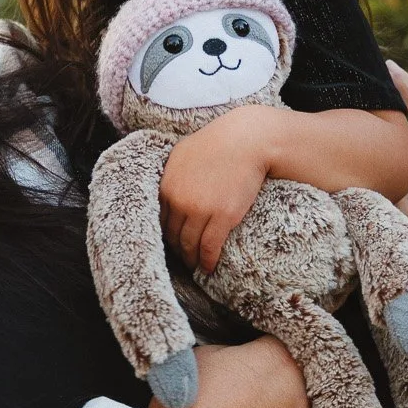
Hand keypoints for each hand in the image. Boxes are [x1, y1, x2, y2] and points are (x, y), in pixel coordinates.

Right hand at [152, 337, 308, 407]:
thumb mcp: (199, 360)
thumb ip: (230, 355)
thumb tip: (236, 361)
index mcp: (275, 360)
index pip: (271, 348)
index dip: (251, 358)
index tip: (236, 371)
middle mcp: (297, 395)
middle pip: (286, 384)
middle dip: (265, 390)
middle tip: (235, 403)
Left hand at [159, 109, 273, 273]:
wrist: (247, 140)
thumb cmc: (218, 142)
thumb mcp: (183, 154)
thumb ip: (172, 175)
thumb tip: (167, 190)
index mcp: (166, 185)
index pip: (160, 220)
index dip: (166, 234)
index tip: (173, 242)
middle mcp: (179, 200)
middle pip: (173, 235)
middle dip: (177, 250)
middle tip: (184, 259)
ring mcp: (200, 210)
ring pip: (189, 244)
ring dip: (191, 259)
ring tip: (196, 265)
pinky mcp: (222, 217)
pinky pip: (210, 247)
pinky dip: (207, 261)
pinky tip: (209, 268)